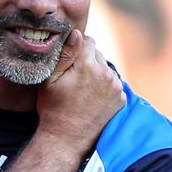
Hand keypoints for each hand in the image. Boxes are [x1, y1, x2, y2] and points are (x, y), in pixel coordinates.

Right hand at [37, 29, 125, 154]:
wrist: (67, 138)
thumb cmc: (53, 107)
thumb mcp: (50, 79)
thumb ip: (66, 53)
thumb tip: (76, 33)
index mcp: (88, 65)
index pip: (86, 40)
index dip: (75, 45)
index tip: (67, 57)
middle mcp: (106, 74)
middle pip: (96, 53)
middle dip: (85, 58)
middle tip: (71, 75)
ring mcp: (116, 87)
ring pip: (104, 67)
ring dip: (95, 71)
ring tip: (80, 87)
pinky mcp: (121, 98)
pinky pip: (111, 82)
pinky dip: (103, 85)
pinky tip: (90, 96)